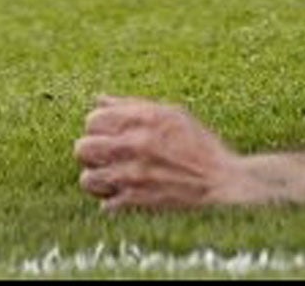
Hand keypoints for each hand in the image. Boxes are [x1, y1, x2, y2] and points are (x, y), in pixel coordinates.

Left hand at [75, 96, 252, 211]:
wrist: (221, 181)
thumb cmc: (199, 143)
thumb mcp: (170, 113)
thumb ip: (131, 105)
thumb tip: (99, 99)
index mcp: (141, 120)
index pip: (92, 119)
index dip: (97, 126)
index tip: (107, 132)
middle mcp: (132, 146)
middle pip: (82, 148)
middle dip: (90, 150)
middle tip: (104, 154)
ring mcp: (132, 176)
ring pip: (87, 179)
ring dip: (96, 177)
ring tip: (110, 176)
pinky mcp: (137, 202)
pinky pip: (105, 205)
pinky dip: (111, 201)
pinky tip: (124, 194)